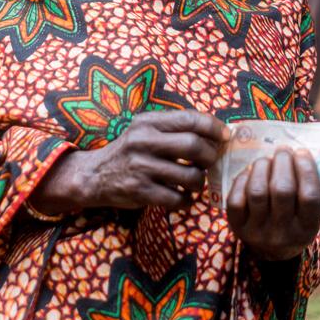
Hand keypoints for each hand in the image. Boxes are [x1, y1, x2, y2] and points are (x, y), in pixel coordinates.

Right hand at [30, 110, 227, 215]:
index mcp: (148, 122)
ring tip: (195, 181)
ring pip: (190, 176)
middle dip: (211, 156)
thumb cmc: (129, 151)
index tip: (225, 136)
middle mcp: (144, 141)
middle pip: (193, 146)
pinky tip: (182, 197)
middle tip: (211, 161)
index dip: (214, 127)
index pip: (190, 118)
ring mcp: (141, 167)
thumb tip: (215, 132)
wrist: (94, 175)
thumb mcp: (144, 129)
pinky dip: (186, 201)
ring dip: (200, 182)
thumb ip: (172, 127)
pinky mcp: (140, 191)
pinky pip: (177, 199)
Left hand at [226, 149, 319, 261]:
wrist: (271, 253)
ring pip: (257, 191)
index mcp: (307, 229)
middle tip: (283, 151)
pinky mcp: (237, 227)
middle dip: (283, 162)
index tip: (302, 152)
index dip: (306, 169)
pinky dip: (242, 179)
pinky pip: (236, 198)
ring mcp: (258, 232)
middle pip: (282, 190)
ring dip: (262, 167)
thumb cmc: (294, 223)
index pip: (310, 196)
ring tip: (266, 160)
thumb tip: (301, 152)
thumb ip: (309, 189)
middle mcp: (283, 233)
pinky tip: (250, 173)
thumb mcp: (309, 215)